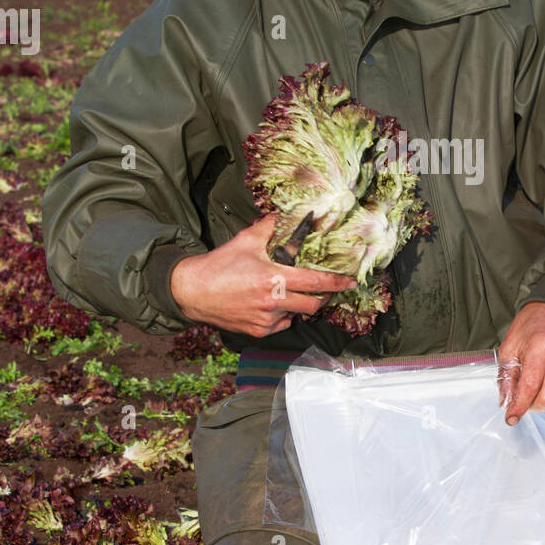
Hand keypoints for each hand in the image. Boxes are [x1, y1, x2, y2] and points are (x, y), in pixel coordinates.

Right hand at [170, 214, 356, 337]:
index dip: (337, 283)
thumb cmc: (219, 264)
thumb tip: (288, 214)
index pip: (316, 282)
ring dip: (298, 305)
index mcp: (274, 278)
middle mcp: (274, 302)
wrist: (193, 291)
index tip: (351, 282)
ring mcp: (266, 320)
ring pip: (296, 314)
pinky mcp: (258, 331)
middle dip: (322, 298)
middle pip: (313, 305)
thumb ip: (271, 227)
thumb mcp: (246, 240)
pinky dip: (282, 315)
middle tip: (321, 289)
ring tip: (284, 291)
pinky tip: (269, 303)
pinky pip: (281, 324)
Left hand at [496, 301, 544, 425]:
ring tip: (531, 391)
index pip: (530, 385)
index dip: (519, 406)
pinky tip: (544, 387)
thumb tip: (506, 401)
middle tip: (520, 401)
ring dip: (541, 404)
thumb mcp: (510, 345)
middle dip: (531, 406)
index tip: (511, 418)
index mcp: (541, 345)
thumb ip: (507, 374)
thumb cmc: (530, 326)